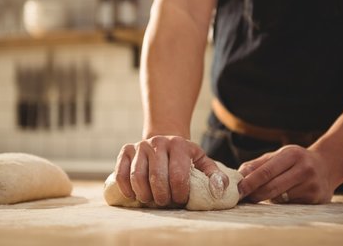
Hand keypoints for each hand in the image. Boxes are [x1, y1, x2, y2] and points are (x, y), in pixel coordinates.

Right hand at [114, 135, 228, 205]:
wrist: (165, 140)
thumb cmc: (184, 157)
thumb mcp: (202, 161)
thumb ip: (214, 175)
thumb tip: (221, 189)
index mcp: (179, 145)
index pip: (178, 174)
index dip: (179, 193)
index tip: (180, 200)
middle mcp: (158, 142)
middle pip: (157, 177)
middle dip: (162, 196)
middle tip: (165, 202)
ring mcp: (140, 145)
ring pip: (137, 177)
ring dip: (145, 195)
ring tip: (152, 200)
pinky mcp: (126, 150)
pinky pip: (121, 173)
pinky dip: (126, 188)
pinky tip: (134, 196)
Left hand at [237, 145, 333, 203]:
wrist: (329, 165)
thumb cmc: (296, 160)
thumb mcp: (279, 155)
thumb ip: (258, 164)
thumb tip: (238, 175)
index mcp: (291, 154)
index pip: (266, 171)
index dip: (250, 182)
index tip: (238, 190)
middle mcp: (304, 168)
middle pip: (272, 187)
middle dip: (255, 194)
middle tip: (244, 197)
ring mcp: (311, 185)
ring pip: (280, 198)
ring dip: (268, 199)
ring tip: (265, 194)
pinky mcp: (316, 199)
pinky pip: (290, 205)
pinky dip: (282, 203)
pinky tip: (284, 196)